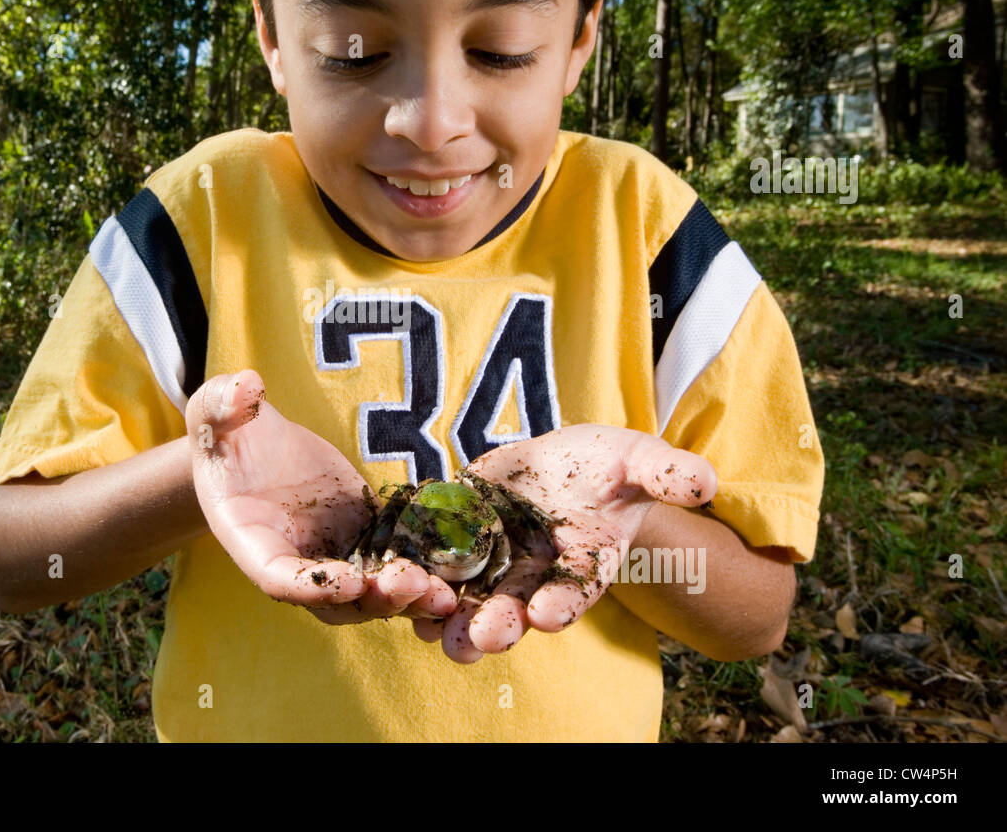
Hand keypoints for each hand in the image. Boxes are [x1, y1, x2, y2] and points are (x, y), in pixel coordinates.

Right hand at [185, 370, 457, 624]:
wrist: (252, 446)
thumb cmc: (227, 432)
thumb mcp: (216, 414)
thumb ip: (223, 404)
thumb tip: (244, 385)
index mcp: (251, 541)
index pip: (279, 578)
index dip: (313, 586)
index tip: (351, 582)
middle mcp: (294, 563)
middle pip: (334, 604)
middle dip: (373, 601)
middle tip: (413, 587)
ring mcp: (332, 555)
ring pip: (370, 596)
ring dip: (406, 600)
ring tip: (444, 593)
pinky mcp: (363, 539)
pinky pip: (393, 565)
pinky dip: (423, 576)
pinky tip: (459, 574)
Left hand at [412, 424, 717, 662]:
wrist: (565, 462)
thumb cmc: (609, 466)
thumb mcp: (638, 460)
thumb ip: (665, 471)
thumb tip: (706, 481)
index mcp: (582, 566)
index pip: (573, 594)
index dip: (562, 605)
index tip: (548, 616)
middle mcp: (535, 576)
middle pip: (514, 610)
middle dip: (498, 626)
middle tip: (481, 640)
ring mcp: (493, 562)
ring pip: (467, 600)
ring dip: (448, 618)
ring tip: (433, 631)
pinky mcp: (457, 539)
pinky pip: (432, 563)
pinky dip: (414, 574)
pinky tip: (392, 582)